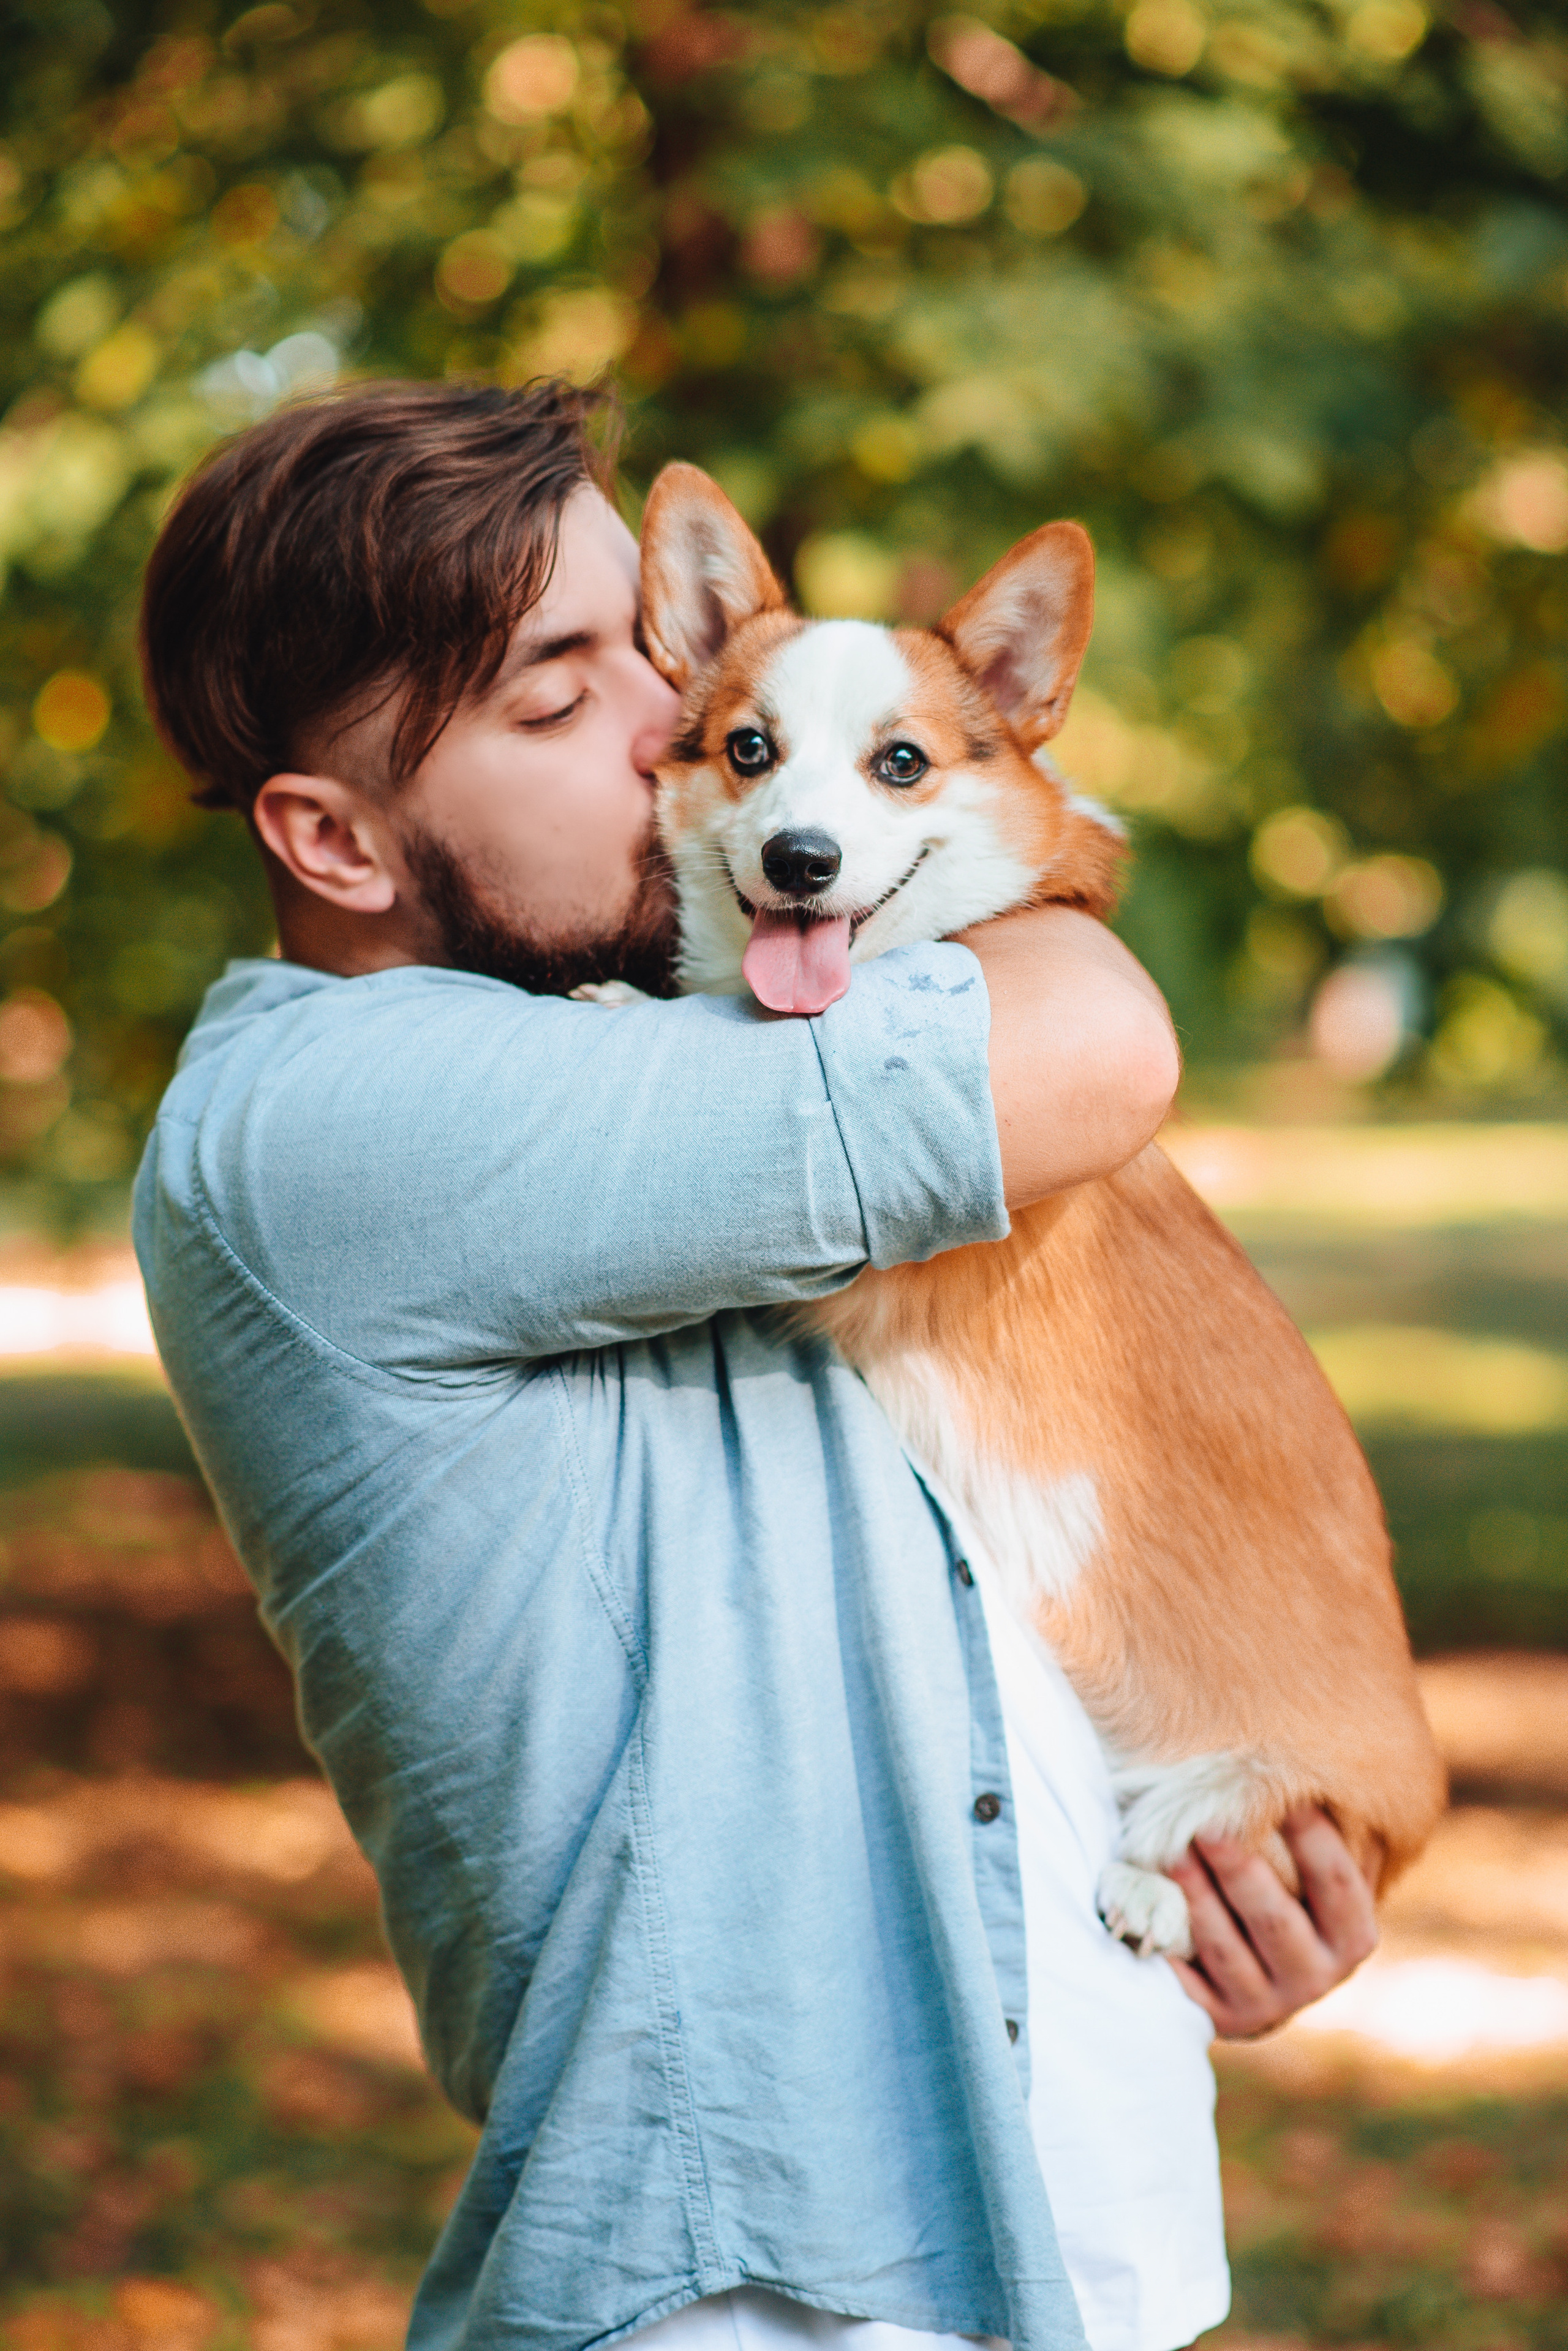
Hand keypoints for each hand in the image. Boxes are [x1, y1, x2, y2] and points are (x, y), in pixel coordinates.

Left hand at [1164, 1805, 1377, 2038]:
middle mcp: (1315, 1978)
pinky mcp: (1218, 2018)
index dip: (1314, 1838)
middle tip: (1208, 1824)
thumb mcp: (1318, 1878)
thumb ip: (1323, 1836)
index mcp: (1350, 1937)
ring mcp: (1265, 2004)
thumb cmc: (1292, 1901)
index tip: (1287, 1792)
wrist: (1263, 1979)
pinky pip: (1187, 1983)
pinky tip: (1146, 1907)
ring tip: (1170, 1853)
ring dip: (1196, 1898)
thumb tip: (1312, 1773)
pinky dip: (1168, 1945)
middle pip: (1275, 1919)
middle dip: (1240, 1869)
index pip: (1336, 1883)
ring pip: (1225, 1948)